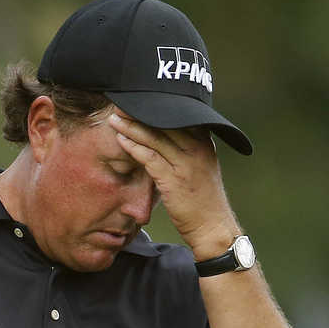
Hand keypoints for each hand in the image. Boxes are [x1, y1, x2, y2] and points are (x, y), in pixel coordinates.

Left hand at [108, 113, 239, 257]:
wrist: (213, 227)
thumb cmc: (204, 202)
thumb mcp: (202, 168)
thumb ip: (189, 151)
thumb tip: (170, 140)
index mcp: (204, 142)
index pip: (177, 116)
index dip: (156, 106)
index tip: (138, 99)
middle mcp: (197, 148)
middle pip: (164, 122)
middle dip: (141, 111)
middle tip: (121, 103)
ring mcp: (186, 163)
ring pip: (155, 137)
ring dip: (132, 127)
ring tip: (115, 118)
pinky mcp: (174, 179)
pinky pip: (150, 158)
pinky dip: (134, 147)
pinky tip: (121, 140)